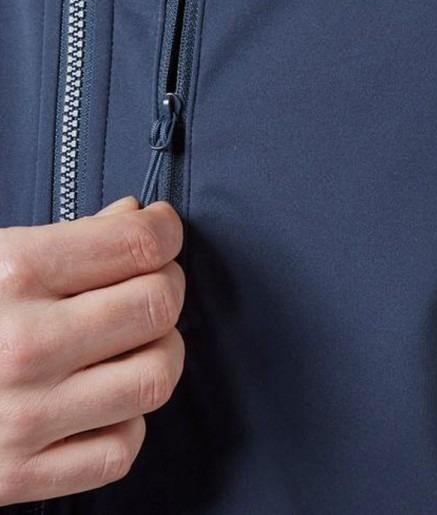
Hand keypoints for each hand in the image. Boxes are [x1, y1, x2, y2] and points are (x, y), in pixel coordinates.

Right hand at [0, 197, 184, 503]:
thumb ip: (72, 235)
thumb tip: (137, 216)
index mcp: (13, 274)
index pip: (138, 244)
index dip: (165, 231)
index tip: (163, 230)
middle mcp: (23, 346)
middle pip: (157, 305)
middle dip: (167, 285)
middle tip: (153, 282)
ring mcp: (23, 417)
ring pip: (155, 377)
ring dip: (160, 351)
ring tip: (138, 340)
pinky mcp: (18, 475)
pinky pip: (120, 448)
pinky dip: (126, 421)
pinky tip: (104, 398)